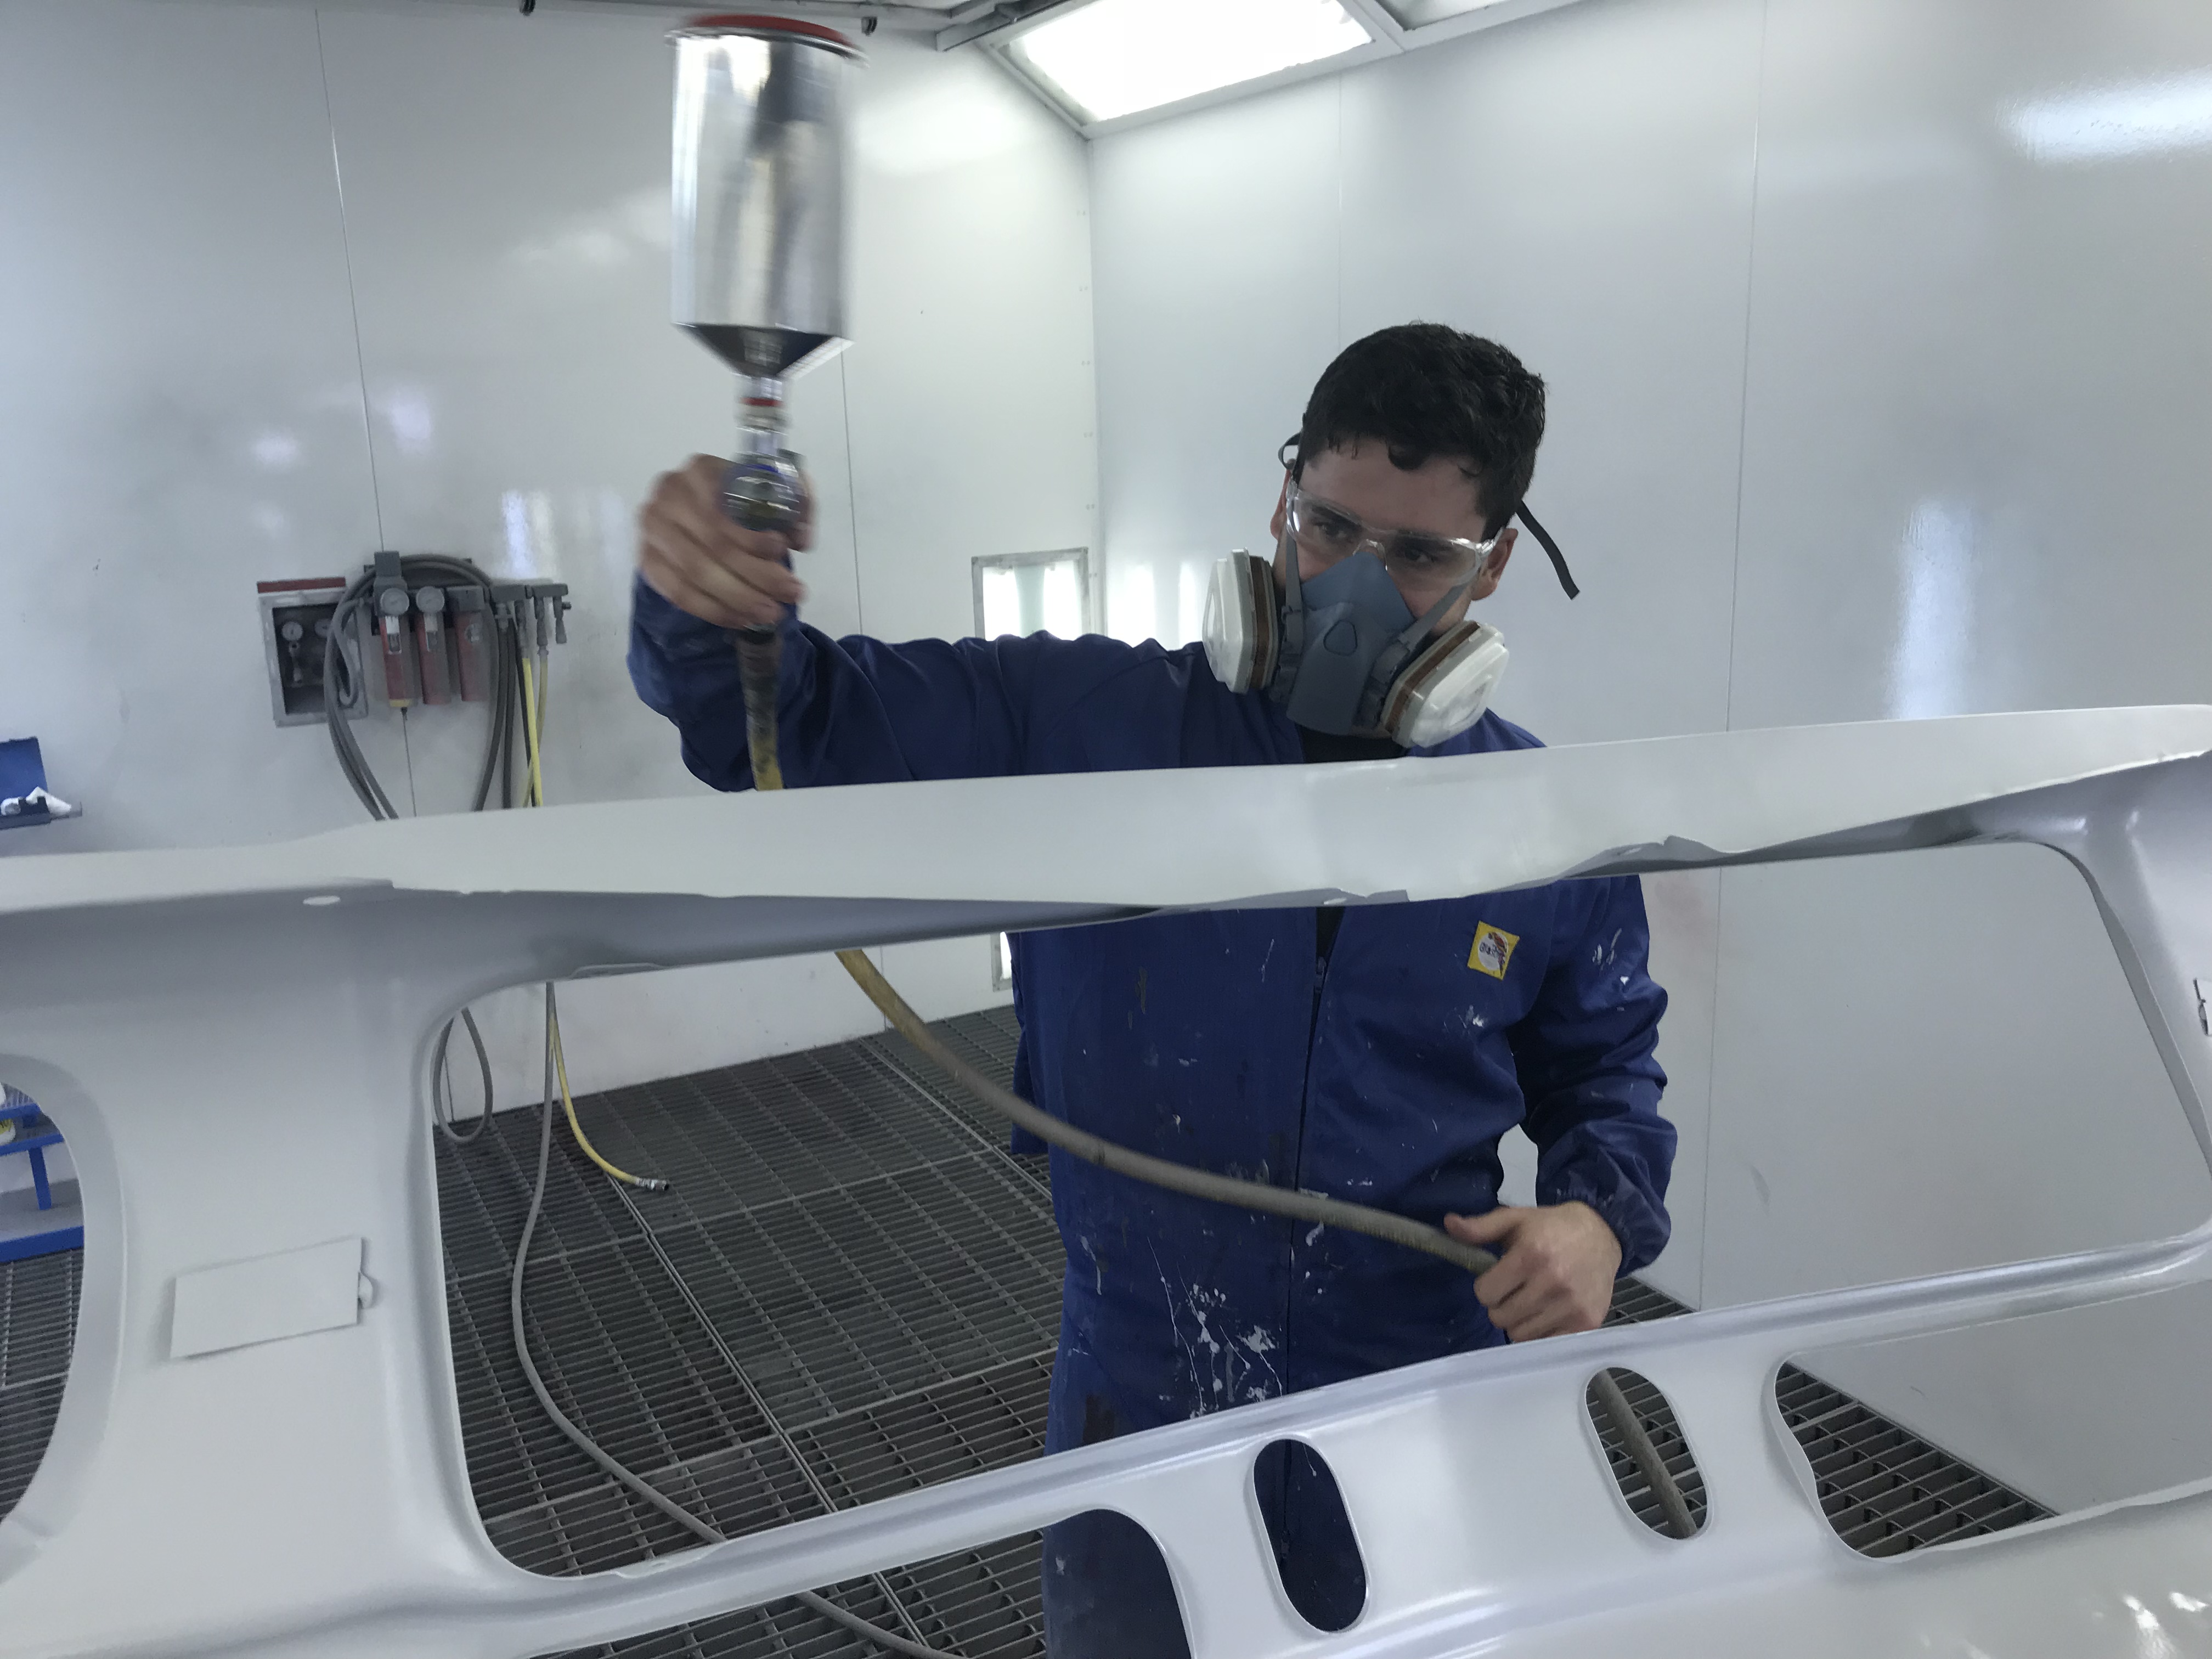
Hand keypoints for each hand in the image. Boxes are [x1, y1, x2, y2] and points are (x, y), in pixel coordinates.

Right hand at [637, 453, 814, 628]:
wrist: (694, 513)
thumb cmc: (740, 500)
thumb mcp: (772, 490)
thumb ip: (796, 504)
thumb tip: (801, 539)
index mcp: (701, 470)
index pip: (725, 507)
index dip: (753, 535)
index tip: (783, 550)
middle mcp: (670, 495)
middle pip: (715, 545)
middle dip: (759, 575)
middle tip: (791, 593)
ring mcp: (653, 529)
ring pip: (697, 573)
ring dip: (739, 599)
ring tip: (772, 613)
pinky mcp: (647, 560)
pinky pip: (679, 594)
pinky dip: (714, 611)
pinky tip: (741, 619)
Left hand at [1446, 1201, 1620, 1341]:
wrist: (1603, 1234)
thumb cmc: (1552, 1227)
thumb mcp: (1515, 1219)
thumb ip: (1481, 1227)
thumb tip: (1449, 1225)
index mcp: (1531, 1255)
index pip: (1486, 1294)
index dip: (1486, 1287)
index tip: (1496, 1279)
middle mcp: (1552, 1282)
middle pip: (1501, 1318)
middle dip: (1500, 1306)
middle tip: (1513, 1291)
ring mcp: (1571, 1306)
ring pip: (1521, 1335)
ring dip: (1519, 1321)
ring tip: (1530, 1301)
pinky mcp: (1587, 1322)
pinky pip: (1546, 1343)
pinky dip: (1541, 1331)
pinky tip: (1548, 1311)